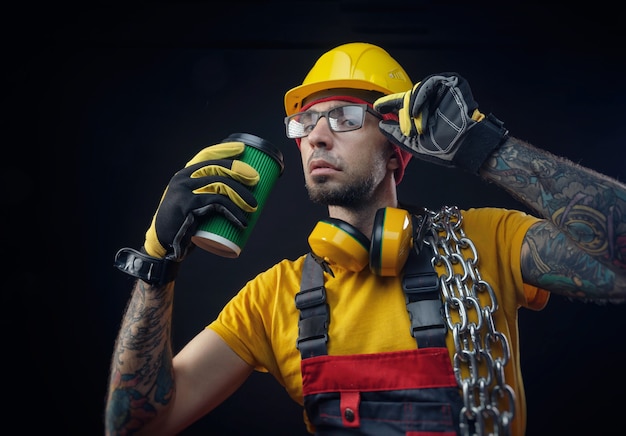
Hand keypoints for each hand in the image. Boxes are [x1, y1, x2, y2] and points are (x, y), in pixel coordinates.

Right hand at [144, 141, 258, 260]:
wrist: (165, 244)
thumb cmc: (183, 225)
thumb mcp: (190, 204)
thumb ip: (204, 195)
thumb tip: (233, 191)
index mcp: (183, 175)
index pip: (206, 156)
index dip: (224, 150)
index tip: (243, 148)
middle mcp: (183, 179)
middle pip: (216, 168)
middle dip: (239, 171)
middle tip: (256, 180)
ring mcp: (185, 191)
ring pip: (220, 185)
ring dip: (241, 195)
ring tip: (253, 206)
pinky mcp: (189, 206)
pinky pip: (217, 204)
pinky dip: (233, 212)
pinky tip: (242, 220)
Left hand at [374, 73, 507, 173]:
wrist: (464, 145)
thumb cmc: (443, 147)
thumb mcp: (413, 143)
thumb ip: (396, 134)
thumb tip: (381, 126)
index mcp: (421, 113)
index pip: (401, 105)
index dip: (388, 104)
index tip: (377, 107)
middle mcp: (429, 102)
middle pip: (408, 98)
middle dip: (404, 111)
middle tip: (406, 123)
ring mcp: (440, 93)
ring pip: (418, 91)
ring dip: (413, 105)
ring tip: (414, 118)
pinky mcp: (452, 84)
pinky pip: (431, 84)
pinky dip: (421, 95)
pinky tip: (417, 107)